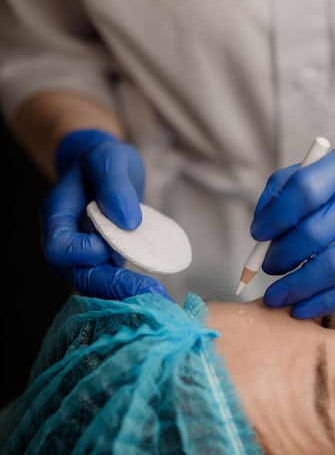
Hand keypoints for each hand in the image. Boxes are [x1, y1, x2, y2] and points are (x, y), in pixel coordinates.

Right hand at [41, 129, 169, 299]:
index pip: (60, 249)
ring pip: (95, 285)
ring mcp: (82, 255)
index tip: (116, 235)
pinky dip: (129, 288)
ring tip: (157, 296)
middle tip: (151, 292)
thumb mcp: (109, 158)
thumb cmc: (102, 161)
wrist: (105, 170)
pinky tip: (154, 291)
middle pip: (79, 275)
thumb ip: (114, 184)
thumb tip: (127, 221)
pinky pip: (110, 281)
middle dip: (113, 285)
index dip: (87, 250)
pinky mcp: (102, 261)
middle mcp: (65, 241)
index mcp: (57, 216)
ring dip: (124, 292)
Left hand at [251, 136, 334, 316]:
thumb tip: (261, 226)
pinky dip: (326, 302)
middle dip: (281, 256)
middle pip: (316, 232)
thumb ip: (294, 184)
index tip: (259, 234)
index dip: (274, 217)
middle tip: (268, 267)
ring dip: (298, 286)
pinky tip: (304, 308)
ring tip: (277, 296)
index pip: (304, 189)